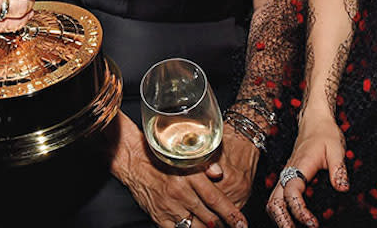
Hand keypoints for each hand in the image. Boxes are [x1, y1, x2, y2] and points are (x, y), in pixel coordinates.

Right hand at [108, 113, 249, 227]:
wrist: (135, 162)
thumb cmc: (162, 156)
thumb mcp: (186, 155)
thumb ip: (206, 164)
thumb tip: (219, 173)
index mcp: (190, 176)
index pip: (216, 199)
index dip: (231, 214)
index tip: (242, 224)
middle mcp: (181, 194)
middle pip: (209, 217)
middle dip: (222, 225)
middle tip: (231, 227)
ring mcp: (169, 208)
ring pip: (195, 227)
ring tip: (215, 227)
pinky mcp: (159, 217)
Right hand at [266, 111, 347, 227]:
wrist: (314, 121)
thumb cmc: (325, 133)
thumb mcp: (336, 148)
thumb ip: (339, 169)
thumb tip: (342, 188)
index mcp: (300, 166)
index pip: (292, 191)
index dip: (299, 210)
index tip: (313, 223)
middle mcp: (288, 172)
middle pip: (275, 201)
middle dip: (283, 222)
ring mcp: (286, 175)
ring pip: (273, 201)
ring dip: (280, 219)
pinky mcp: (287, 178)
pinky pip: (277, 198)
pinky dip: (281, 212)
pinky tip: (292, 221)